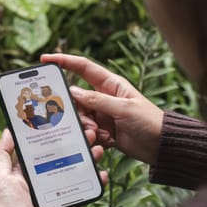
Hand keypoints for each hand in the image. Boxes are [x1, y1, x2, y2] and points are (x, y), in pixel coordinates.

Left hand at [0, 129, 106, 206]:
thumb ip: (1, 154)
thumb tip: (8, 130)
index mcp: (26, 171)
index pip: (42, 147)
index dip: (53, 134)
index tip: (64, 120)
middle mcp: (43, 179)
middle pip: (64, 156)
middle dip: (76, 143)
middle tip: (87, 131)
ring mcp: (59, 192)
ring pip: (77, 170)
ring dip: (89, 158)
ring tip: (98, 148)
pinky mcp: (70, 206)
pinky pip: (86, 192)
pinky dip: (96, 183)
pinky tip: (102, 173)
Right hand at [41, 53, 163, 164]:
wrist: (161, 146)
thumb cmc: (149, 121)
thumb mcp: (123, 109)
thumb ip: (97, 100)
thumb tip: (73, 93)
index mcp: (111, 84)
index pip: (83, 68)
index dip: (63, 61)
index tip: (45, 60)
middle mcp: (104, 98)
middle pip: (77, 99)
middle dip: (77, 112)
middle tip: (89, 124)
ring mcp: (103, 115)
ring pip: (81, 118)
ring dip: (88, 128)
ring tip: (102, 134)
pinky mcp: (103, 131)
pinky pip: (88, 132)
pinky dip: (94, 138)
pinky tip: (107, 141)